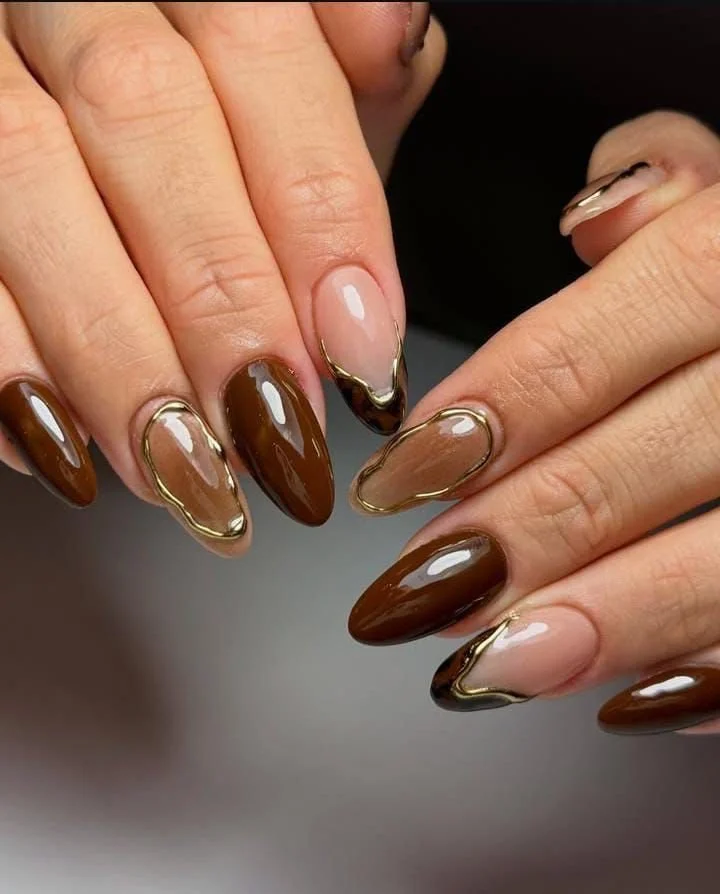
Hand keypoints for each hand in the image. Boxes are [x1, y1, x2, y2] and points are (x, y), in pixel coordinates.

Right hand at [0, 2, 443, 552]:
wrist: (77, 131)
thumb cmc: (213, 127)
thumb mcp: (290, 97)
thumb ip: (345, 72)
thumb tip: (393, 31)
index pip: (259, 51)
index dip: (320, 213)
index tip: (366, 360)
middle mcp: (70, 2)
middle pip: (142, 115)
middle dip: (219, 297)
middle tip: (273, 433)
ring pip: (25, 178)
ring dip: (111, 348)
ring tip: (182, 468)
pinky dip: (1, 359)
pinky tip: (61, 445)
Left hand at [347, 110, 719, 735]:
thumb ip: (671, 190)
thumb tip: (593, 211)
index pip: (607, 333)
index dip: (494, 412)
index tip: (395, 483)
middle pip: (657, 452)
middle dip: (531, 529)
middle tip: (419, 593)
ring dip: (606, 618)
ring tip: (489, 666)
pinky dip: (710, 668)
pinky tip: (625, 702)